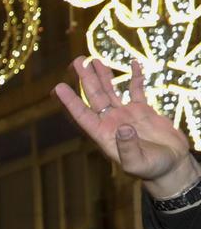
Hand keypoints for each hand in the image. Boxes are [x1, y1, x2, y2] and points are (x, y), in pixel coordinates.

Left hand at [57, 56, 200, 199]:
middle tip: (77, 60)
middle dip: (86, 78)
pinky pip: (137, 90)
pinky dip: (135, 77)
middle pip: (95, 96)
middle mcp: (111, 122)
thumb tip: (123, 128)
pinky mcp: (143, 110)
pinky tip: (133, 64)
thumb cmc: (152, 169)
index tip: (58, 87)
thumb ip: (128, 147)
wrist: (171, 165)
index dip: (70, 101)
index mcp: (105, 134)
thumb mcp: (137, 162)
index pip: (83, 115)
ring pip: (111, 90)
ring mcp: (126, 115)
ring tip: (93, 59)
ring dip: (102, 75)